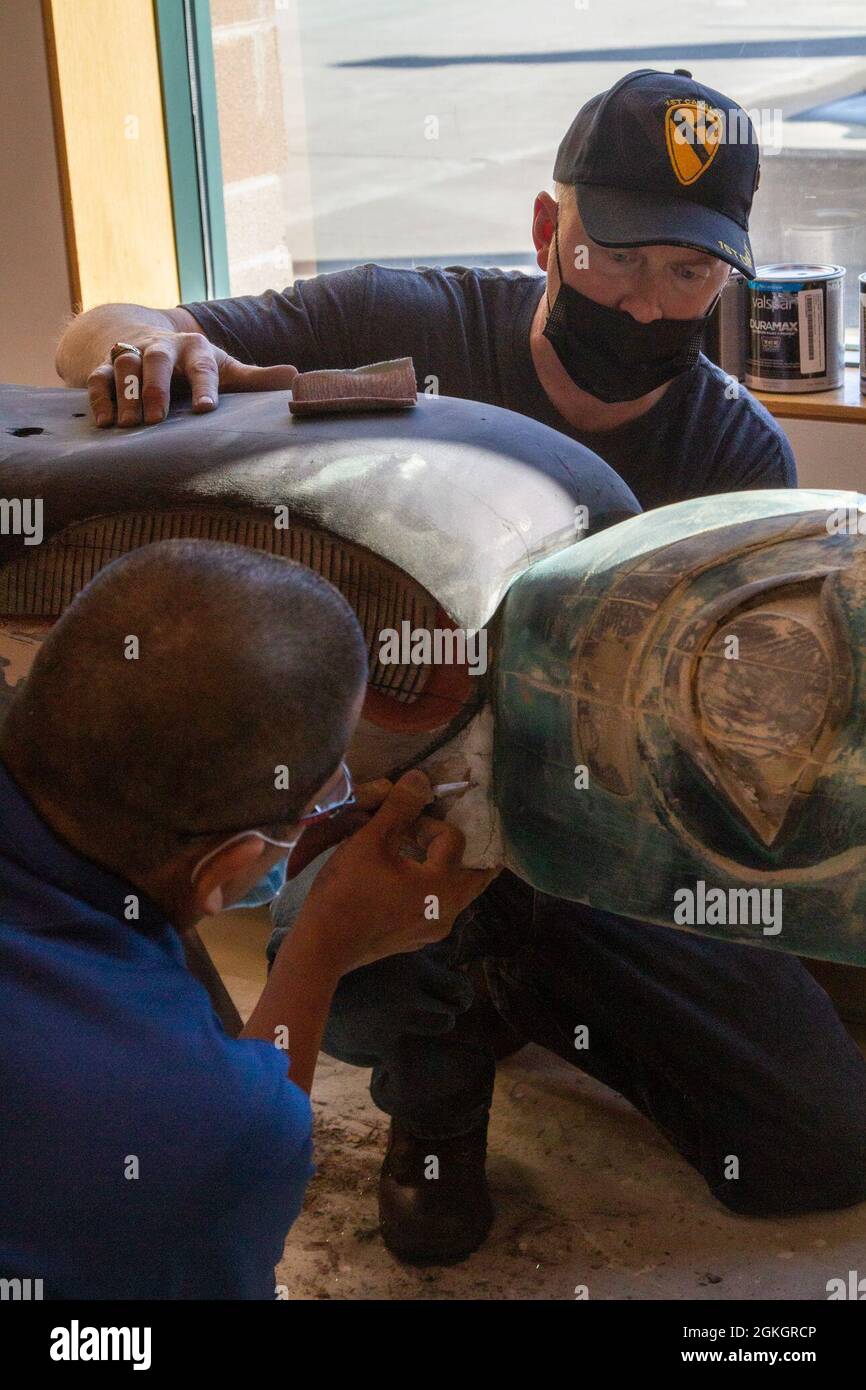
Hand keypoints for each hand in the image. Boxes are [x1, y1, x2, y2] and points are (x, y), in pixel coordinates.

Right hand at [87, 330, 297, 427]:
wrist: (147, 340)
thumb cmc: (194, 365)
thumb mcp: (225, 369)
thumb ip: (255, 380)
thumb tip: (296, 377)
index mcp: (197, 350)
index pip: (203, 366)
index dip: (205, 386)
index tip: (206, 409)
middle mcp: (163, 348)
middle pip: (156, 359)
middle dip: (155, 388)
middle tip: (156, 420)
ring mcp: (132, 355)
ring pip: (124, 365)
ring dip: (126, 394)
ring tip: (130, 426)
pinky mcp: (106, 366)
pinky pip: (98, 377)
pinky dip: (100, 397)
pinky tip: (106, 422)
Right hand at [293, 769, 499, 975]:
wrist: (322, 947)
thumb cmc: (346, 891)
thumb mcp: (370, 841)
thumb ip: (400, 807)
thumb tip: (421, 778)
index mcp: (442, 886)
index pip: (453, 838)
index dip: (427, 822)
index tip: (399, 823)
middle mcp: (448, 911)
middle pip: (477, 873)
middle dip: (466, 847)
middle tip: (447, 828)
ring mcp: (434, 930)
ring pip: (460, 891)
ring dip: (450, 867)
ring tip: (427, 850)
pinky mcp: (418, 939)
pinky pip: (440, 907)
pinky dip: (435, 887)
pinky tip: (408, 877)